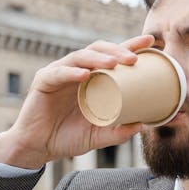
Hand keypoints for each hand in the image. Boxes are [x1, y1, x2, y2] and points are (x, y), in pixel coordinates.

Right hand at [0, 34, 154, 168]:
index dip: (129, 46)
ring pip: (79, 56)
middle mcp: (76, 71)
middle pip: (97, 50)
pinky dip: (71, 72)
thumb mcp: (98, 136)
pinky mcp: (43, 82)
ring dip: (97, 58)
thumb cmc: (67, 137)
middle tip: (133, 58)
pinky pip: (58, 73)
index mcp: (91, 79)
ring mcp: (59, 74)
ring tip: (113, 63)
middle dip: (116, 50)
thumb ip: (118, 132)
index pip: (111, 56)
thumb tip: (143, 125)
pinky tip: (85, 75)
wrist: (39, 148)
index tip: (149, 40)